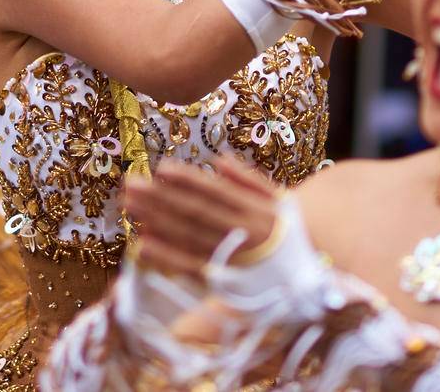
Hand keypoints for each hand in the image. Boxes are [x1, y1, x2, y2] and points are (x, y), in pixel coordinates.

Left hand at [124, 158, 280, 277]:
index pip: (215, 192)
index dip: (188, 180)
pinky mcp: (222, 279)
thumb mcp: (279, 200)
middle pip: (195, 212)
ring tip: (131, 206)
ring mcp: (229, 256)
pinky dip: (166, 256)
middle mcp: (240, 232)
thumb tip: (221, 159)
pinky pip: (190, 267)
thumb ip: (249, 180)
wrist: (308, 271)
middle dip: (161, 198)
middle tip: (132, 184)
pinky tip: (143, 244)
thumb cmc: (288, 232)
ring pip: (189, 236)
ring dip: (158, 221)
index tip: (162, 168)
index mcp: (254, 210)